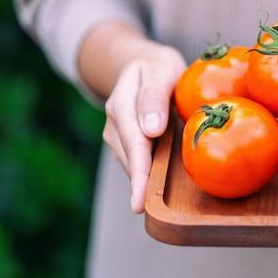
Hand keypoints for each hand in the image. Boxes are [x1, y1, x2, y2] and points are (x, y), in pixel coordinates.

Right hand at [102, 43, 185, 212]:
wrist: (143, 64)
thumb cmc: (158, 67)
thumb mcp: (162, 69)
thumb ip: (155, 97)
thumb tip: (151, 130)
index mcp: (122, 103)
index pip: (133, 144)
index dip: (138, 174)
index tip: (138, 202)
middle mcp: (115, 121)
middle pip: (130, 158)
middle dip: (140, 185)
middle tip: (151, 213)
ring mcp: (117, 133)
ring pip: (131, 161)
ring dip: (143, 179)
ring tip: (156, 202)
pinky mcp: (125, 140)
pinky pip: (136, 159)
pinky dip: (146, 170)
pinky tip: (157, 183)